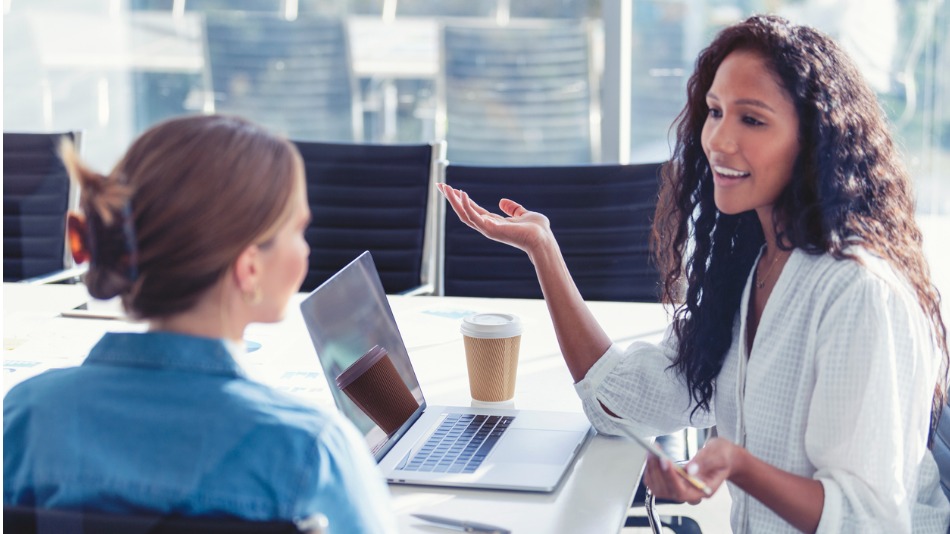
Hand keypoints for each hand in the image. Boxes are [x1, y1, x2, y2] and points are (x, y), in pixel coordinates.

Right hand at [437, 183, 553, 258]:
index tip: (450, 188)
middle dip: (451, 199)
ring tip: (444, 187)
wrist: (543, 239)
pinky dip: (466, 206)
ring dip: (453, 201)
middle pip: (463, 211)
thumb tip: (502, 201)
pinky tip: (461, 194)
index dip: (461, 199)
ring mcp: (487, 229)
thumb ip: (513, 208)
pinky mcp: (490, 229)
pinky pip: (473, 217)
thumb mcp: (523, 213)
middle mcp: (487, 226)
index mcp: (493, 222)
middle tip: (439, 185)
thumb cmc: (537, 229)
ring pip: (464, 214)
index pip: (472, 209)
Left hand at [643, 437, 739, 504]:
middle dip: (658, 471)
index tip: (665, 461)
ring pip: (659, 488)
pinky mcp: (674, 482)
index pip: (683, 492)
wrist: (724, 457)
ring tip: (652, 452)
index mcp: (704, 490)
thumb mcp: (718, 454)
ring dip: (652, 470)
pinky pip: (657, 483)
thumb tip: (689, 470)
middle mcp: (691, 493)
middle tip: (655, 452)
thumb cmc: (723, 456)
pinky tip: (653, 457)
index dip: (671, 478)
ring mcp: (682, 488)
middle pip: (668, 491)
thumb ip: (705, 462)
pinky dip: (651, 470)